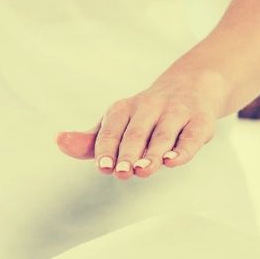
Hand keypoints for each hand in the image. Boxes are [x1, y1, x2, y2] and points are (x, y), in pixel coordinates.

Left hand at [55, 70, 229, 180]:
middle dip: (128, 153)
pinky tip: (172, 161)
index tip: (103, 167)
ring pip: (162, 135)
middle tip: (121, 173)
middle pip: (135, 133)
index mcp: (123, 109)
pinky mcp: (200, 121)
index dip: (106, 149)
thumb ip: (89, 141)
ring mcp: (176, 113)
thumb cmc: (145, 116)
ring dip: (152, 154)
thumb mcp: (115, 124)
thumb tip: (59, 141)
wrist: (193, 86)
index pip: (111, 130)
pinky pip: (191, 136)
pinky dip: (182, 149)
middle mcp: (149, 107)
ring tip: (143, 170)